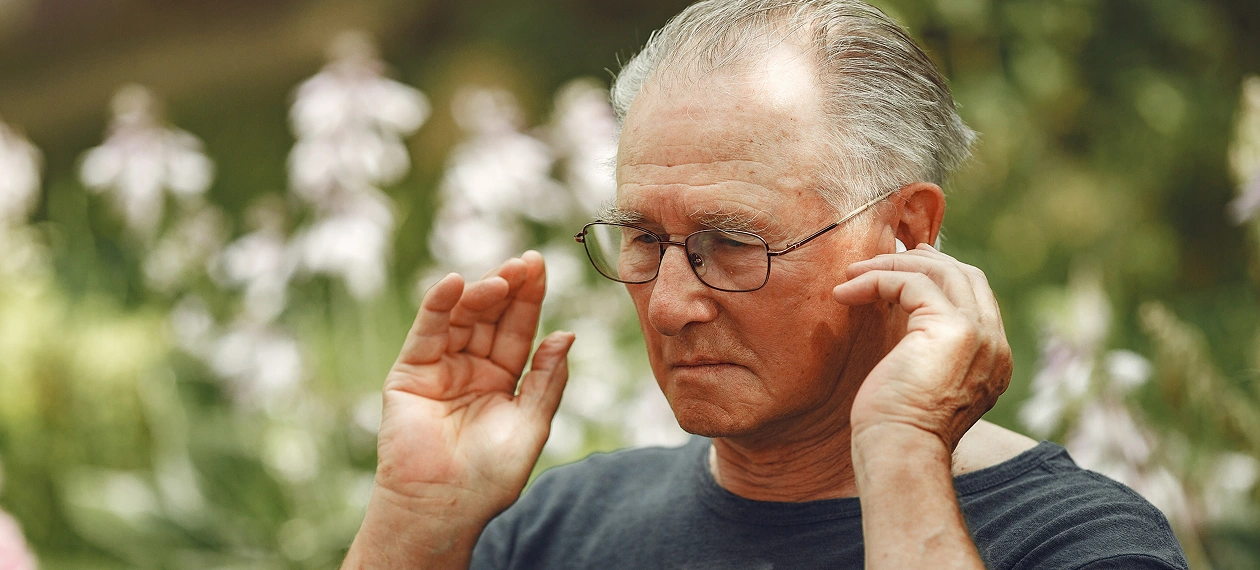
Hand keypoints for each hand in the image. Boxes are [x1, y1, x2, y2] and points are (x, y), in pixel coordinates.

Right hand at [377, 251, 573, 520]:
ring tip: (500, 279)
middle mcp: (472, 368)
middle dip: (507, 287)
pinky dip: (437, 306)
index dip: (529, 297)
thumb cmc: (491, 475)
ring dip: (479, 294)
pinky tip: (454, 284)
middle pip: (491, 317)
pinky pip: (425, 332)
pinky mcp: (410, 372)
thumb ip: (547, 378)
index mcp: (503, 379)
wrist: (444, 505)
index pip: (518, 329)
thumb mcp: (532, 423)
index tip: (539, 264)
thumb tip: (567, 333)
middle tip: (524, 263)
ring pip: (460, 318)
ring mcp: (440, 368)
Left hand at [831, 244, 1011, 449]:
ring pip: (939, 271)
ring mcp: (980, 334)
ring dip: (890, 266)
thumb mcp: (921, 382)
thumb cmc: (897, 430)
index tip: (903, 267)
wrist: (901, 454)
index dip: (940, 274)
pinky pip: (911, 283)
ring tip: (851, 275)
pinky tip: (844, 294)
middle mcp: (996, 344)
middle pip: (965, 275)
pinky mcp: (953, 329)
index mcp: (995, 360)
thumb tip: (904, 321)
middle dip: (921, 260)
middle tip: (879, 258)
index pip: (975, 296)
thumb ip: (926, 350)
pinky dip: (875, 280)